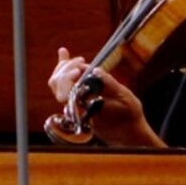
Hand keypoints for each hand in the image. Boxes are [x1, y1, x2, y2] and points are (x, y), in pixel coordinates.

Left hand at [47, 47, 163, 147]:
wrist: (127, 131)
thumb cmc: (129, 116)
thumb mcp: (125, 98)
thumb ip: (110, 85)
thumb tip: (96, 70)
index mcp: (85, 108)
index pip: (66, 91)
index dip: (68, 77)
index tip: (80, 68)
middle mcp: (75, 107)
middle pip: (56, 85)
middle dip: (66, 68)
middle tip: (81, 60)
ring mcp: (73, 103)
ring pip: (56, 84)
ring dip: (63, 67)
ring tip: (66, 53)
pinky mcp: (76, 99)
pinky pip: (63, 84)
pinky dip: (63, 68)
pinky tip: (64, 53)